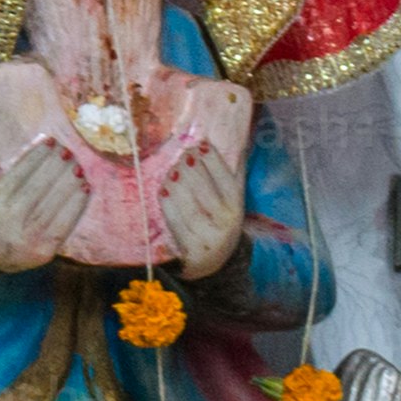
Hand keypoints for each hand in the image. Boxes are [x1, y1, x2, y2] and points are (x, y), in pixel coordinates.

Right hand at [0, 138, 92, 272]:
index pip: (21, 171)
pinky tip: (85, 189)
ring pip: (54, 204)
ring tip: (79, 167)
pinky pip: (64, 225)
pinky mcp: (43, 251)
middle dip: (57, 166)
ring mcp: (28, 236)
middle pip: (40, 186)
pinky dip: (76, 206)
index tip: (52, 140)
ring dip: (70, 183)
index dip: (38, 154)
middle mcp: (10, 217)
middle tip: (69, 151)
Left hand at [157, 141, 248, 279]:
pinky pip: (175, 220)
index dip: (212, 159)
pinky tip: (164, 188)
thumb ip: (232, 172)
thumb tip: (230, 139)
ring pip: (188, 203)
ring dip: (176, 182)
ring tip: (172, 170)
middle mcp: (225, 221)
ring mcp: (207, 236)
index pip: (225, 178)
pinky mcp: (190, 247)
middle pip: (203, 188)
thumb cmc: (221, 219)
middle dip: (190, 167)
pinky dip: (168, 203)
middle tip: (182, 156)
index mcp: (237, 205)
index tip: (200, 144)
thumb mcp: (232, 199)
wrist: (216, 260)